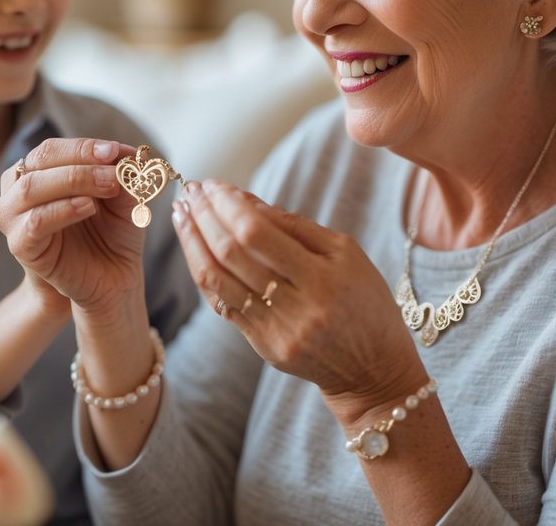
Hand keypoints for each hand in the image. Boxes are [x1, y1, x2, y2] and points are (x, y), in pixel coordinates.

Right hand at [0, 138, 147, 314]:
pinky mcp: (21, 246)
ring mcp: (15, 219)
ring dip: (74, 180)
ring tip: (109, 186)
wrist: (112, 278)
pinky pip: (34, 222)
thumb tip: (127, 153)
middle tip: (116, 170)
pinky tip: (88, 207)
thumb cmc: (113, 233)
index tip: (117, 151)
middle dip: (81, 161)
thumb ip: (122, 173)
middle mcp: (19, 190)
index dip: (84, 147)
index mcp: (39, 172)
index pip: (52, 149)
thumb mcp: (123, 197)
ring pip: (31, 187)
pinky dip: (62, 210)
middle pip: (40, 161)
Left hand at [171, 180, 428, 423]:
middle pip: (231, 254)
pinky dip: (205, 271)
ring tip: (181, 214)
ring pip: (217, 281)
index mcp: (323, 278)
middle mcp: (297, 307)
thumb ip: (295, 226)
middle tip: (190, 191)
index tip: (213, 184)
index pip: (257, 234)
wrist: (373, 370)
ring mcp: (276, 331)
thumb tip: (244, 200)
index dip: (228, 205)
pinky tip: (195, 249)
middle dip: (204, 217)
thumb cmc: (364, 301)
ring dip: (193, 242)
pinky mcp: (263, 347)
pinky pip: (222, 304)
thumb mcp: (346, 254)